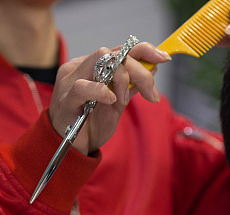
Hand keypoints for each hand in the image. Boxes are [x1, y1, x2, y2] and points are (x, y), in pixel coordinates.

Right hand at [49, 43, 170, 155]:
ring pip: (101, 61)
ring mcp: (70, 81)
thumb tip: (153, 67)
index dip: (144, 50)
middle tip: (151, 94)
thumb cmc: (91, 124)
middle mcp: (80, 67)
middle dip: (139, 71)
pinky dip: (101, 91)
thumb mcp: (117, 103)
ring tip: (123, 102)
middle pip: (114, 54)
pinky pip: (82, 86)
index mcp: (92, 67)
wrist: (73, 149)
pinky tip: (112, 100)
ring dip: (122, 79)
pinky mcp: (65, 99)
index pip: (120, 50)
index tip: (163, 59)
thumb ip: (130, 85)